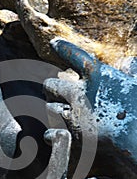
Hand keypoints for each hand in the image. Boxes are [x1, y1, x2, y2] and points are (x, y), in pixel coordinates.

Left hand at [43, 40, 136, 168]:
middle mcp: (78, 92)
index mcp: (96, 75)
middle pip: (50, 85)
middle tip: (57, 92)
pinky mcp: (71, 135)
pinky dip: (54, 133)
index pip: (74, 55)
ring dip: (54, 109)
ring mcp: (72, 114)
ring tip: (63, 112)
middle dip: (52, 88)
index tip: (55, 44)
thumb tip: (128, 62)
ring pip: (49, 107)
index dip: (63, 48)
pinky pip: (51, 132)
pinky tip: (60, 132)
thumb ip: (132, 71)